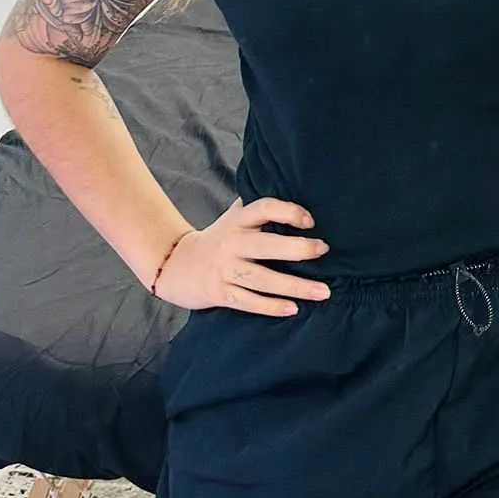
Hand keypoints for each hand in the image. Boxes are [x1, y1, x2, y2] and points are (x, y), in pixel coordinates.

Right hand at [153, 196, 332, 315]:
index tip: (310, 221)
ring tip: (323, 291)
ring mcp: (224, 269)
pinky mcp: (219, 292)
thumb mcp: (234, 218)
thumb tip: (294, 189)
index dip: (288, 211)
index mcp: (238, 221)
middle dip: (297, 249)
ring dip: (294, 286)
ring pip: (262, 279)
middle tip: (324, 250)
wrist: (174, 265)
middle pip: (266, 246)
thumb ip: (259, 208)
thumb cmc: (217, 239)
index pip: (263, 209)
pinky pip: (248, 301)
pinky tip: (293, 309)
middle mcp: (231, 243)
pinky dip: (270, 306)